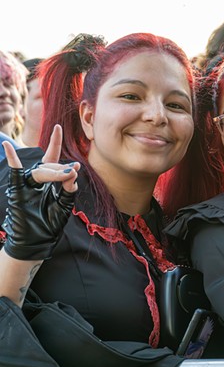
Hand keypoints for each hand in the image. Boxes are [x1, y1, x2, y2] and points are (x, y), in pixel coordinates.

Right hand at [1, 125, 80, 259]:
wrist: (37, 239)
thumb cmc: (51, 223)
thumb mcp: (65, 204)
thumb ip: (69, 188)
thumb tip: (74, 170)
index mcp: (49, 180)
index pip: (52, 157)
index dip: (55, 142)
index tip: (57, 126)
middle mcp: (37, 179)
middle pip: (50, 165)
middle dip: (63, 169)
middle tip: (73, 172)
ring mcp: (27, 183)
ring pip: (40, 170)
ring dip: (54, 171)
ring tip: (67, 174)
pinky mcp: (19, 190)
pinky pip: (15, 173)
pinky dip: (12, 159)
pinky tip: (7, 146)